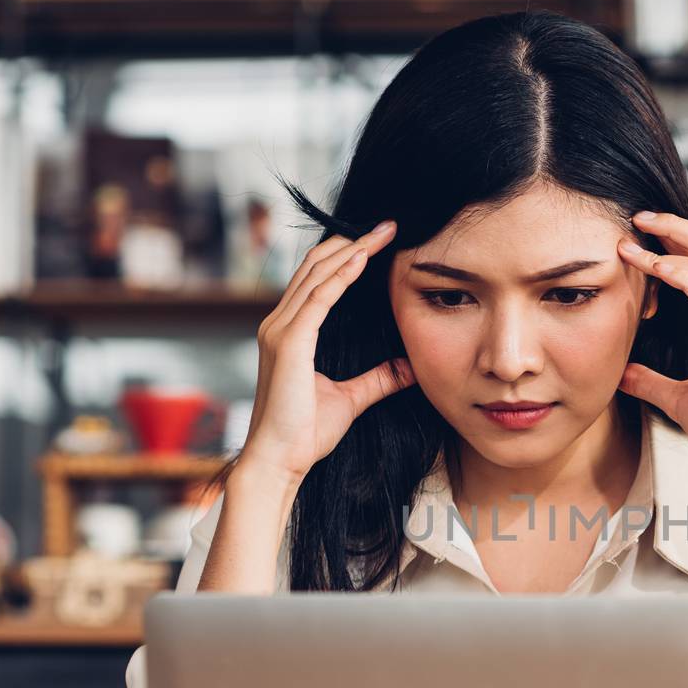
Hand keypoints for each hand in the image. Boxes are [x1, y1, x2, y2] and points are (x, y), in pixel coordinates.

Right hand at [240, 220, 414, 485]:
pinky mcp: (288, 343)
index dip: (348, 256)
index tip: (380, 241)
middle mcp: (279, 324)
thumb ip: (378, 379)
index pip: (318, 279)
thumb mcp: (351, 399)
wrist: (279, 461)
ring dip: (351, 250)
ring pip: (317, 275)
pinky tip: (363, 259)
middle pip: (316, 266)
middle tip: (388, 227)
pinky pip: (318, 299)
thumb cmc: (305, 434)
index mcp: (290, 332)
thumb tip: (408, 367)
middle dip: (353, 242)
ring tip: (382, 233)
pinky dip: (341, 276)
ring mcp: (280, 331)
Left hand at [615, 211, 687, 491]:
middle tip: (638, 217)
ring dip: (670, 242)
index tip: (639, 237)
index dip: (676, 244)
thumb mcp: (676, 398)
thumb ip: (652, 381)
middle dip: (675, 226)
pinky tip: (651, 266)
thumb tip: (624, 373)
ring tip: (632, 236)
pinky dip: (678, 271)